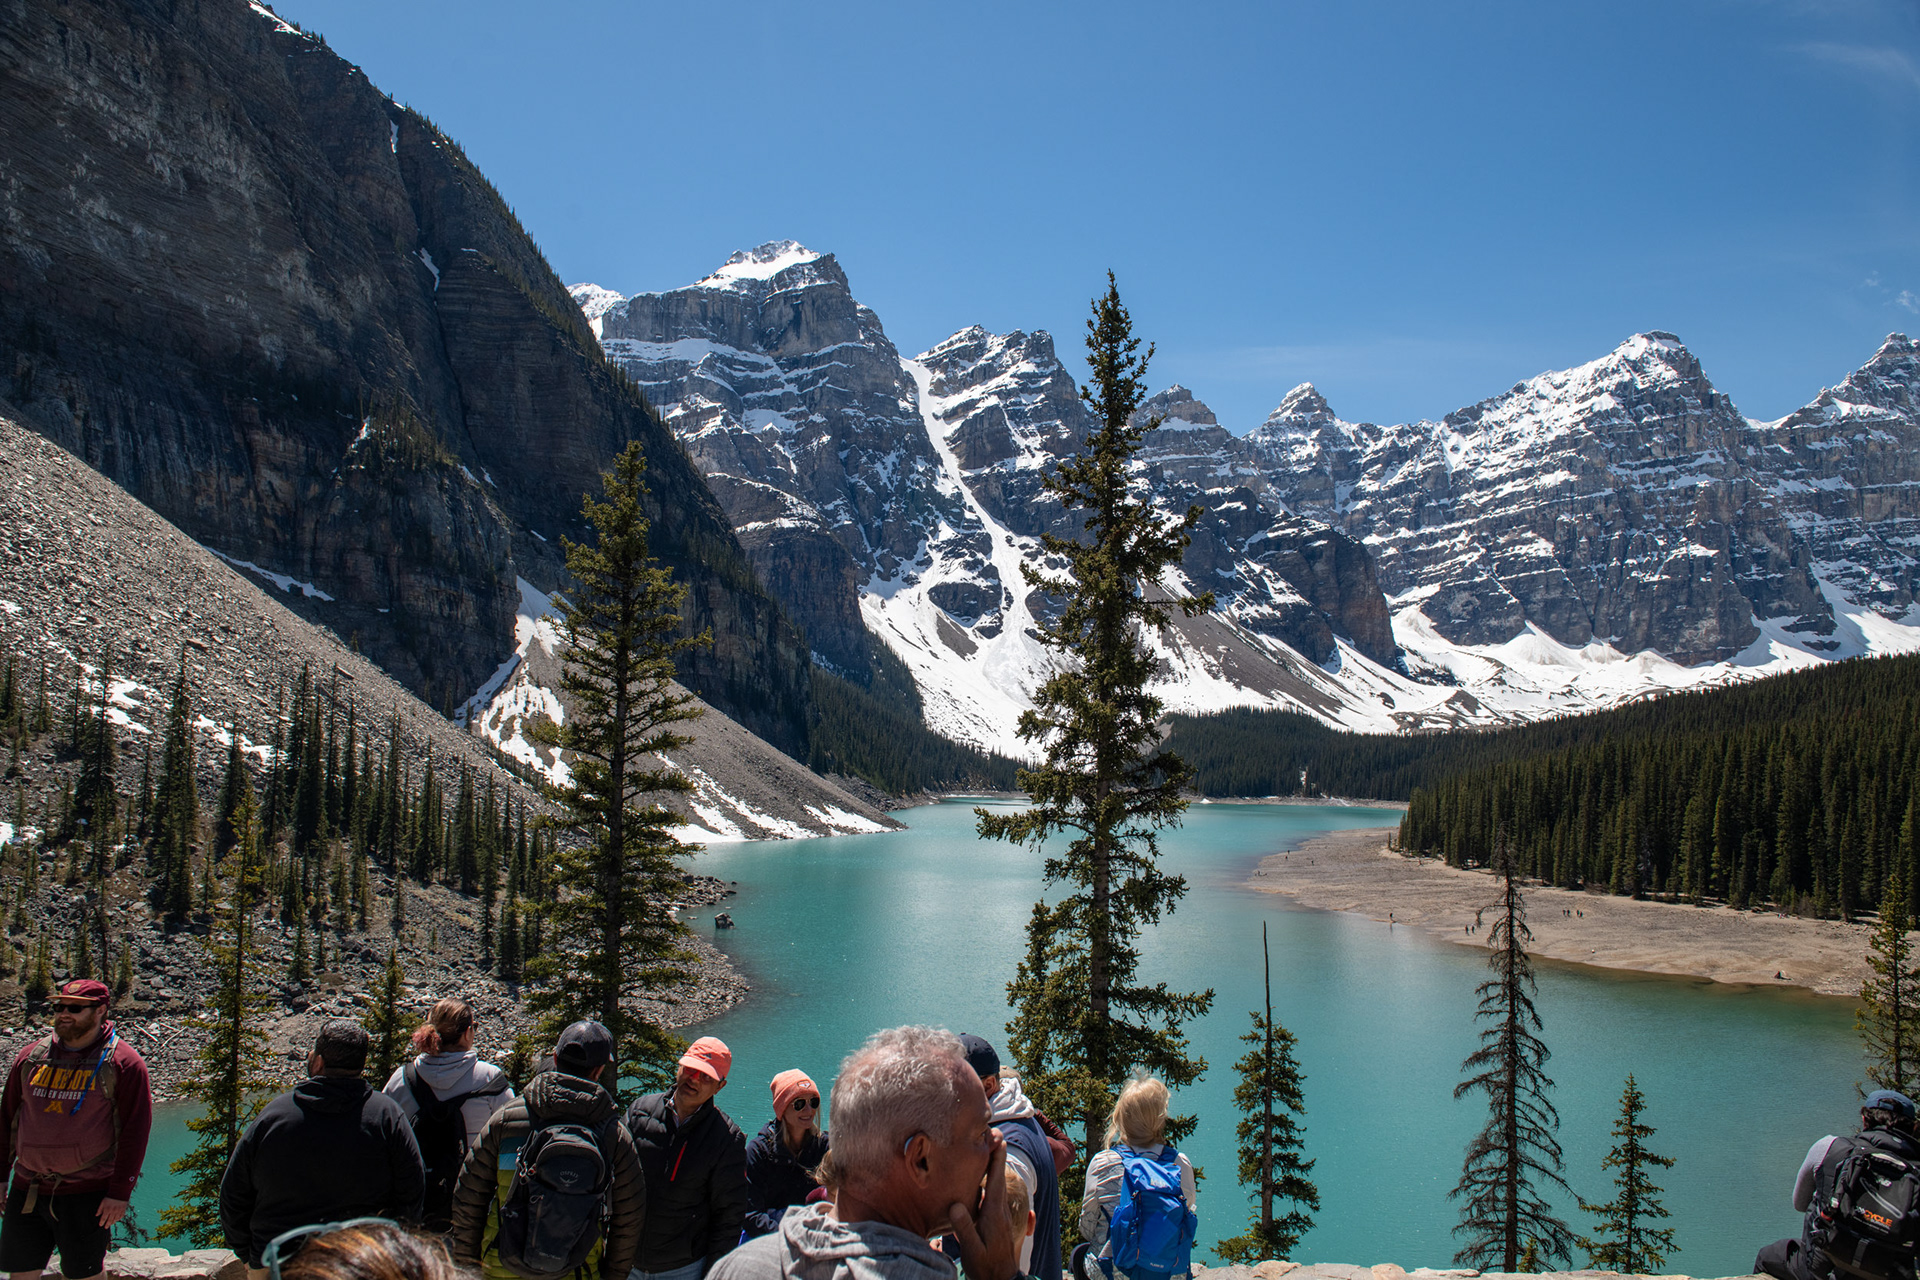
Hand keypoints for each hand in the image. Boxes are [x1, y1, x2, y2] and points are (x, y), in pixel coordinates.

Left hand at [96, 1198, 127, 1227]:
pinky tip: (117, 1220)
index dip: (102, 1222)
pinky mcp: (123, 1209)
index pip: (104, 1218)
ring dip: (113, 1222)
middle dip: (107, 1224)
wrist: (120, 1191)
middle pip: (110, 1220)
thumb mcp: (103, 1202)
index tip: (100, 1225)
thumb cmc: (110, 1197)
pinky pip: (121, 1216)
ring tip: (110, 1224)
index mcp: (107, 1209)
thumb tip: (97, 1215)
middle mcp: (113, 1211)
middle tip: (105, 1227)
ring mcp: (119, 1211)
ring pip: (115, 1219)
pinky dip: (119, 1218)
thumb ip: (99, 1209)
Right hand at [948, 1132, 1016, 1279]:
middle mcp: (998, 1210)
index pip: (996, 1181)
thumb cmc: (986, 1267)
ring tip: (988, 1147)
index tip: (998, 1139)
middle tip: (995, 1133)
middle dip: (997, 1155)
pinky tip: (983, 1176)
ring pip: (996, 1184)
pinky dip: (989, 1179)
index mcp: (993, 1214)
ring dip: (994, 1165)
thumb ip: (965, 1228)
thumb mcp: (973, 1250)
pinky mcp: (994, 1220)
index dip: (997, 1159)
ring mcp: (997, 1215)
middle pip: (999, 1177)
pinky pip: (992, 1193)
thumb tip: (956, 1205)